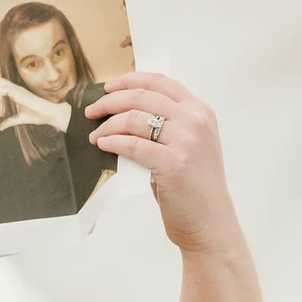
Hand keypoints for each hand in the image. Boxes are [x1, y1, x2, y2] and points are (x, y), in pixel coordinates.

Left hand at [0, 79, 61, 127]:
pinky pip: (4, 87)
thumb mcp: (19, 119)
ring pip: (0, 82)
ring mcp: (18, 89)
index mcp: (15, 93)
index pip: (0, 85)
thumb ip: (10, 121)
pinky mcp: (19, 92)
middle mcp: (16, 89)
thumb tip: (1, 127)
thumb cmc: (37, 115)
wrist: (48, 114)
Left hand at [84, 72, 241, 254]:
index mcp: (200, 111)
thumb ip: (167, 127)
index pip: (160, 82)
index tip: (108, 88)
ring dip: (108, 125)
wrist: (209, 221)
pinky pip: (132, 145)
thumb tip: (124, 117)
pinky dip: (113, 142)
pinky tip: (103, 145)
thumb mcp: (187, 146)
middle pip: (143, 97)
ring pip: (134, 119)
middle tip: (92, 111)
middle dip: (110, 101)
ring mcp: (186, 141)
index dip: (130, 80)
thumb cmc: (193, 187)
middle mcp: (196, 121)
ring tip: (95, 135)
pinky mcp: (172, 163)